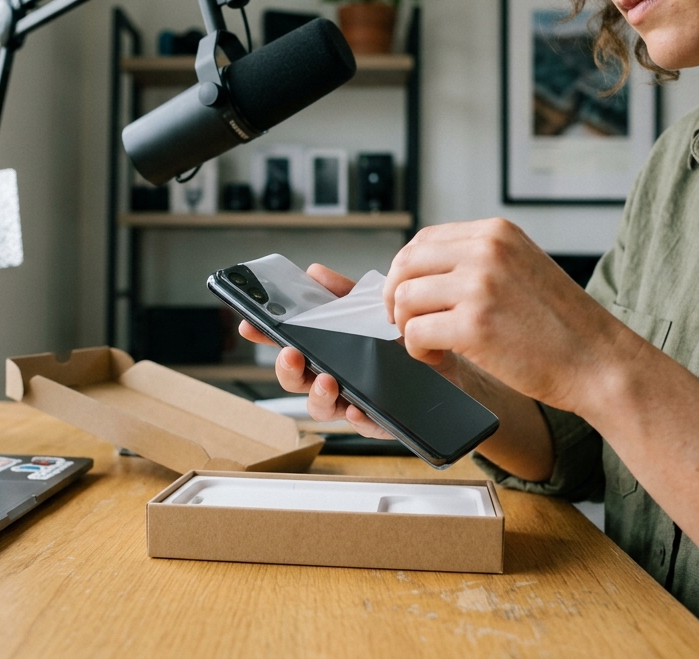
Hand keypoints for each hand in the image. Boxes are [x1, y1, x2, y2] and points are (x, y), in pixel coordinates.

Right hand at [237, 264, 394, 438]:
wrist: (447, 366)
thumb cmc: (401, 343)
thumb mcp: (371, 312)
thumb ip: (342, 294)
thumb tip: (315, 273)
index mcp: (325, 355)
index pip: (288, 347)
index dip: (266, 337)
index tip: (250, 325)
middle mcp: (333, 381)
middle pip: (296, 382)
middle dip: (287, 370)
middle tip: (291, 354)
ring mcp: (352, 403)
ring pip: (321, 409)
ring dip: (318, 395)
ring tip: (328, 380)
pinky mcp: (380, 422)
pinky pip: (364, 426)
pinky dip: (358, 418)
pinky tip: (359, 408)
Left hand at [384, 218, 634, 414]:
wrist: (599, 361)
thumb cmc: (563, 326)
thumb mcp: (523, 269)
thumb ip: (479, 262)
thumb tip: (421, 276)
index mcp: (496, 233)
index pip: (424, 240)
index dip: (406, 271)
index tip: (408, 295)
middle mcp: (486, 251)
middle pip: (406, 265)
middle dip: (396, 298)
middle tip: (404, 323)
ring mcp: (479, 286)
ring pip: (406, 299)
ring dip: (406, 326)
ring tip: (429, 343)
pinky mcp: (474, 325)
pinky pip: (416, 332)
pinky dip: (418, 349)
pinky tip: (438, 357)